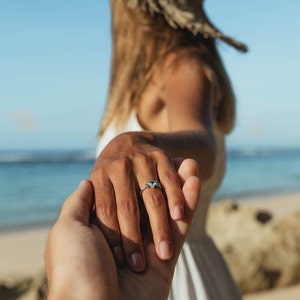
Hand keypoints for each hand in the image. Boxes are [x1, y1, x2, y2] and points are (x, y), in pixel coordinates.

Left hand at [46, 159, 199, 299]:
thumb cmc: (75, 266)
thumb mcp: (68, 227)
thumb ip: (80, 202)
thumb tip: (88, 181)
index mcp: (105, 226)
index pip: (128, 192)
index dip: (140, 175)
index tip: (150, 157)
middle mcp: (127, 233)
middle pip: (151, 199)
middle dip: (164, 180)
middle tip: (179, 159)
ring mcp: (147, 246)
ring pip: (168, 210)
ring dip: (180, 186)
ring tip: (191, 164)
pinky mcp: (166, 259)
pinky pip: (180, 227)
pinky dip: (189, 204)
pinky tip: (194, 181)